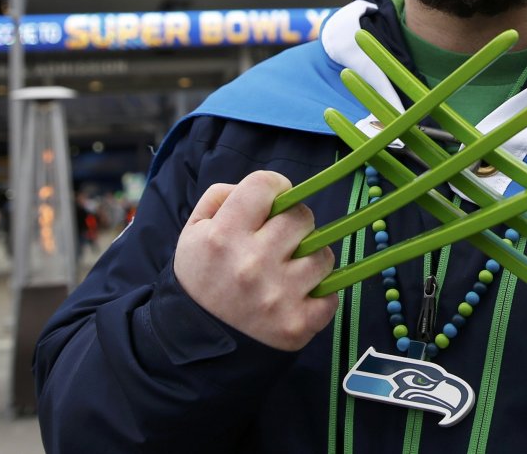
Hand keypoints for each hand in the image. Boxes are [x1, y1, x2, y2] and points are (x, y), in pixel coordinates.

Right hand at [173, 171, 338, 350]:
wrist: (198, 342)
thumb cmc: (202, 278)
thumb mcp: (194, 231)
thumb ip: (223, 197)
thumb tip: (268, 189)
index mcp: (223, 236)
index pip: (265, 184)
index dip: (272, 188)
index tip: (271, 203)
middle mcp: (252, 264)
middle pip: (301, 216)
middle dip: (294, 222)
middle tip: (280, 239)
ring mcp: (278, 296)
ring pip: (323, 254)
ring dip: (310, 258)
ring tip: (289, 269)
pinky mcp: (298, 324)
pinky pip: (332, 294)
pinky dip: (319, 294)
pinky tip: (297, 296)